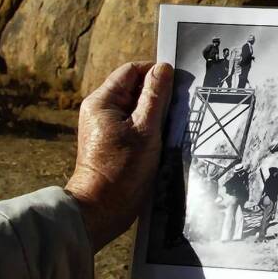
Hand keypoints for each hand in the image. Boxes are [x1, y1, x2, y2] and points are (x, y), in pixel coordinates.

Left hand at [65, 61, 173, 251]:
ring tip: (168, 126)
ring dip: (155, 112)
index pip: (131, 71)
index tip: (177, 84)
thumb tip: (164, 68)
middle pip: (134, 88)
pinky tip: (160, 139)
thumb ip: (155, 96)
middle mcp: (100, 110)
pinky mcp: (112, 141)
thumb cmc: (122, 171)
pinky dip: (149, 127)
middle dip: (157, 94)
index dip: (155, 72)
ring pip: (136, 107)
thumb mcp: (145, 129)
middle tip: (176, 108)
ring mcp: (105, 126)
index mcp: (102, 101)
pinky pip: (134, 124)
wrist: (101, 210)